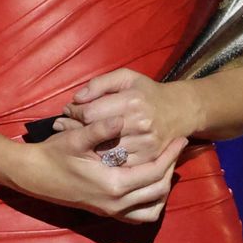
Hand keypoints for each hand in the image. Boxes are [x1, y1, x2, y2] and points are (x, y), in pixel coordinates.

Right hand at [12, 115, 186, 223]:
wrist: (33, 175)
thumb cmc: (53, 154)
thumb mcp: (74, 139)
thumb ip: (100, 129)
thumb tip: (121, 118)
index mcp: (113, 184)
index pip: (155, 172)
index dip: (171, 155)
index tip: (181, 139)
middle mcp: (116, 202)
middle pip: (159, 190)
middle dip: (172, 169)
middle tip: (176, 150)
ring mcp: (111, 210)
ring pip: (152, 209)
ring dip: (163, 190)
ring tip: (166, 168)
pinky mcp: (106, 212)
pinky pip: (138, 217)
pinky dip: (150, 205)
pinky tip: (149, 188)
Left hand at [55, 69, 198, 168]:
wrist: (179, 111)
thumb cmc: (146, 92)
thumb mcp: (126, 77)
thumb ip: (99, 84)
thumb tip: (77, 98)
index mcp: (132, 101)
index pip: (91, 112)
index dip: (74, 112)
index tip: (68, 111)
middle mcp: (140, 123)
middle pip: (96, 133)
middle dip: (75, 129)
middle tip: (63, 126)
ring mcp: (146, 143)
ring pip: (105, 151)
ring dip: (87, 146)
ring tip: (75, 138)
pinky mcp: (149, 158)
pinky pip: (119, 164)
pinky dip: (104, 159)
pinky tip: (95, 151)